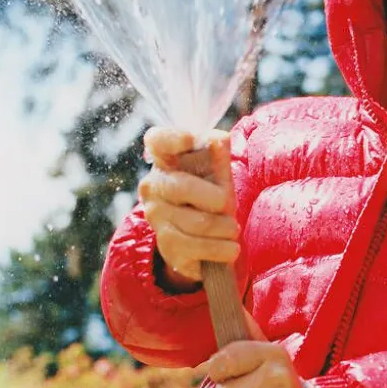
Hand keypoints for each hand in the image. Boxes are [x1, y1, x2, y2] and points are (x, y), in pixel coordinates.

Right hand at [138, 127, 238, 288]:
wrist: (203, 243)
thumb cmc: (210, 198)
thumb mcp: (218, 176)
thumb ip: (219, 158)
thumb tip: (218, 139)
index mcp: (165, 162)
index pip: (158, 141)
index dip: (171, 138)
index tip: (191, 139)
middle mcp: (154, 187)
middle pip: (182, 187)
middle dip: (214, 198)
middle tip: (228, 204)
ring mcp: (157, 217)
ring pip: (197, 222)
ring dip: (224, 228)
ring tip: (232, 230)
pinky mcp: (167, 246)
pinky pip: (198, 248)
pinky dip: (221, 249)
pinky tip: (230, 248)